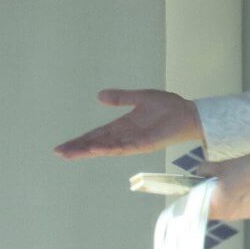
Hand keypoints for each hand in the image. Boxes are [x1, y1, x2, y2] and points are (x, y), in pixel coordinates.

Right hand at [54, 89, 202, 159]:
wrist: (189, 112)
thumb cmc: (168, 106)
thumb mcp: (140, 97)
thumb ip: (121, 97)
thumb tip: (99, 96)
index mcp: (123, 125)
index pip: (97, 134)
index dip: (80, 140)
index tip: (62, 148)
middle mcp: (125, 135)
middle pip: (97, 143)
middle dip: (79, 148)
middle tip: (60, 153)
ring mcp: (134, 141)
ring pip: (108, 148)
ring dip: (91, 150)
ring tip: (73, 152)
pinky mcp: (145, 144)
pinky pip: (125, 147)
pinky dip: (111, 148)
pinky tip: (98, 149)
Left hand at [194, 155, 249, 220]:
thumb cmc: (245, 171)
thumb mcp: (222, 165)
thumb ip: (205, 170)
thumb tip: (201, 172)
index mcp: (214, 206)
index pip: (198, 208)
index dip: (198, 198)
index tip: (201, 189)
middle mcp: (226, 215)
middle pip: (214, 208)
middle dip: (215, 197)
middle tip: (220, 181)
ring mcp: (241, 215)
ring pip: (228, 208)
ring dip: (229, 198)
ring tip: (236, 182)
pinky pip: (242, 207)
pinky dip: (242, 199)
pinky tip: (248, 187)